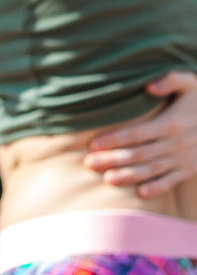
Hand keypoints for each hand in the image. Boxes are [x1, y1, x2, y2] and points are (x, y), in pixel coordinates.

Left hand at [84, 72, 196, 197]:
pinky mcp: (189, 169)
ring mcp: (184, 158)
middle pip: (139, 153)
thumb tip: (149, 86)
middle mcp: (176, 143)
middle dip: (113, 159)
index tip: (93, 144)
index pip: (137, 133)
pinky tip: (140, 194)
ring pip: (152, 169)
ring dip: (129, 176)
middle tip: (89, 163)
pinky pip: (172, 181)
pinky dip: (157, 188)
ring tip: (108, 180)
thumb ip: (170, 81)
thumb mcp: (190, 84)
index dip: (115, 139)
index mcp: (172, 123)